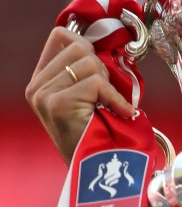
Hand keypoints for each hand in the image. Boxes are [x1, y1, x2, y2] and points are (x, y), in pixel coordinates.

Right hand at [25, 27, 135, 163]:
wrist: (96, 170)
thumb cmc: (97, 135)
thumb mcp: (85, 97)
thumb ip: (84, 70)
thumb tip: (102, 41)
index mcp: (39, 82)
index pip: (60, 36)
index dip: (86, 46)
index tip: (100, 71)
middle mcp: (36, 88)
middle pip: (78, 46)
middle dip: (101, 68)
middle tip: (104, 96)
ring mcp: (44, 95)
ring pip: (89, 62)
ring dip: (108, 83)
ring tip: (107, 106)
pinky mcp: (59, 103)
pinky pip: (97, 82)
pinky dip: (115, 98)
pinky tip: (120, 113)